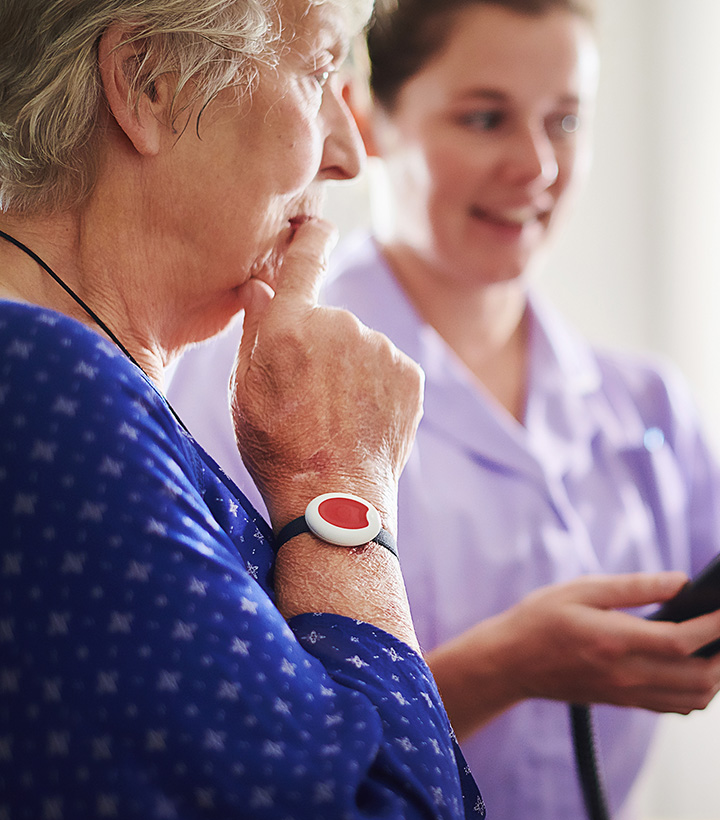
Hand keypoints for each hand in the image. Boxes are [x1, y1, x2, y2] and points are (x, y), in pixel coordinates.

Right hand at [230, 218, 423, 533]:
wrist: (333, 498)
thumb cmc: (276, 448)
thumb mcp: (245, 389)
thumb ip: (255, 329)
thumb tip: (260, 285)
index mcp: (289, 322)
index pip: (303, 258)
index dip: (311, 238)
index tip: (317, 227)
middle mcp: (339, 323)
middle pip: (330, 320)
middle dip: (321, 347)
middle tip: (310, 397)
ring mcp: (380, 347)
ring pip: (362, 348)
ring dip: (352, 371)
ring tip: (337, 417)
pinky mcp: (410, 373)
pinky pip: (389, 369)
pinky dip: (378, 388)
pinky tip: (362, 420)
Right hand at [428, 572, 719, 738]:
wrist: (511, 661)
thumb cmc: (540, 619)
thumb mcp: (581, 590)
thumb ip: (633, 587)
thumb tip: (680, 581)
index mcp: (613, 641)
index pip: (680, 641)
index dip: (714, 625)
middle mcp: (624, 674)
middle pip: (697, 678)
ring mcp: (625, 694)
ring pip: (692, 698)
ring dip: (714, 676)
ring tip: (713, 646)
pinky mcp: (623, 702)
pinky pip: (674, 706)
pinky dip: (696, 691)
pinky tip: (692, 667)